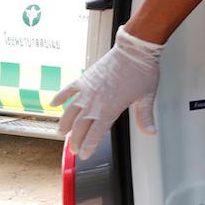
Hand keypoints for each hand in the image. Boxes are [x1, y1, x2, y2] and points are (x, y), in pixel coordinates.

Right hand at [51, 25, 163, 158]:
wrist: (134, 50)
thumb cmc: (142, 72)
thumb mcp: (147, 97)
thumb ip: (145, 117)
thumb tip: (151, 133)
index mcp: (111, 108)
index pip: (96, 133)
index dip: (89, 146)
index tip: (85, 155)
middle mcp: (95, 101)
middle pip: (81, 126)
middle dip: (76, 140)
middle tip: (74, 150)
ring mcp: (88, 90)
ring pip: (71, 111)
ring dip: (65, 123)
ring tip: (61, 133)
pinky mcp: (85, 78)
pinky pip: (68, 90)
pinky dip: (60, 97)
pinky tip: (53, 104)